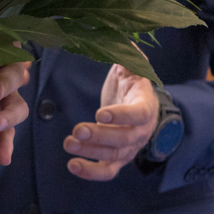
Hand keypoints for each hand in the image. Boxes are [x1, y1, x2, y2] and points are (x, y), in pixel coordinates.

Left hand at [64, 63, 158, 180]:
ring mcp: (129, 149)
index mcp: (146, 107)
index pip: (137, 115)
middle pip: (123, 139)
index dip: (121, 116)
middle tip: (78, 130)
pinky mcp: (117, 159)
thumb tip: (127, 42)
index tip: (100, 113)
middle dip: (100, 136)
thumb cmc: (131, 85)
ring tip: (68, 144)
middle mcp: (141, 132)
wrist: (138, 107)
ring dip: (90, 152)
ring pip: (113, 156)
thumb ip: (128, 58)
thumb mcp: (131, 69)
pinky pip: (107, 170)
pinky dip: (91, 172)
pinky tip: (72, 166)